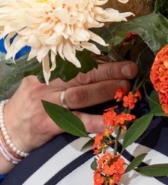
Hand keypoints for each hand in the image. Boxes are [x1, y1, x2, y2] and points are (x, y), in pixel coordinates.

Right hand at [2, 61, 137, 154]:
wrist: (5, 132)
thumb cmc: (32, 104)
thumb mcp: (45, 83)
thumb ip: (68, 76)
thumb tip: (101, 67)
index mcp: (51, 71)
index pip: (81, 62)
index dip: (104, 61)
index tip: (123, 61)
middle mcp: (50, 84)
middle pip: (84, 74)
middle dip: (110, 71)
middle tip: (130, 70)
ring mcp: (48, 103)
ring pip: (80, 94)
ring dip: (105, 91)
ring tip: (124, 90)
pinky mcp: (47, 123)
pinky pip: (73, 121)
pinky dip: (92, 121)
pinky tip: (108, 121)